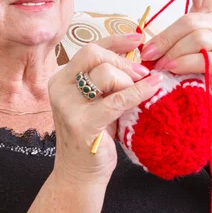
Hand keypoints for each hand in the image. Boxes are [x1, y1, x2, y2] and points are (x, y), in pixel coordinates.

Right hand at [48, 33, 162, 184]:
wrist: (81, 174)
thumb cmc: (95, 135)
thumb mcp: (99, 100)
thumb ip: (111, 79)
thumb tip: (139, 56)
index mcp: (62, 78)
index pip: (90, 49)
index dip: (116, 40)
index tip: (138, 38)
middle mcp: (59, 87)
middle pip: (93, 54)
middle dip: (123, 60)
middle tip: (143, 72)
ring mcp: (67, 105)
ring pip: (104, 74)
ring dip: (129, 80)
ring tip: (140, 91)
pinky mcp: (82, 123)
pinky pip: (116, 99)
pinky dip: (137, 92)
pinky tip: (152, 89)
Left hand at [139, 0, 211, 107]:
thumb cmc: (196, 65)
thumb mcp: (181, 46)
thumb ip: (169, 37)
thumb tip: (143, 41)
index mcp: (208, 15)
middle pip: (190, 21)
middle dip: (165, 38)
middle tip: (148, 53)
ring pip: (196, 38)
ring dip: (173, 52)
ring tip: (160, 65)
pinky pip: (202, 59)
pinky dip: (183, 63)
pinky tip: (172, 69)